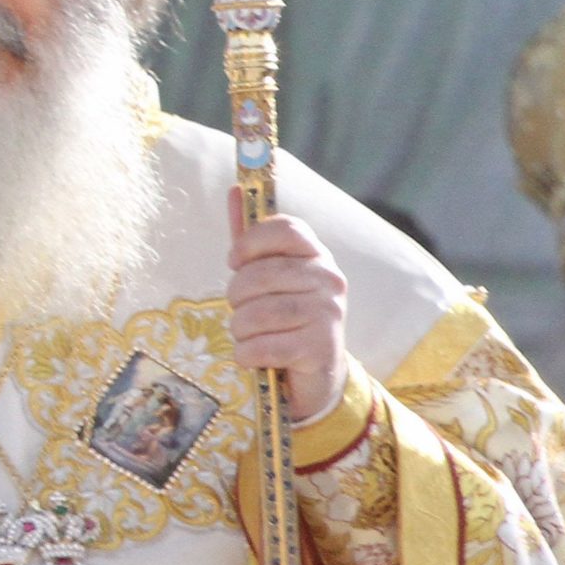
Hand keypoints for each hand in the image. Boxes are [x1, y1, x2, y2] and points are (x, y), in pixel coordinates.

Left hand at [226, 189, 349, 425]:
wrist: (314, 374)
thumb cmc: (282, 316)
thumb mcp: (264, 274)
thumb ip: (249, 237)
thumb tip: (235, 189)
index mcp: (316, 255)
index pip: (285, 228)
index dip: (250, 243)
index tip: (236, 261)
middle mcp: (329, 279)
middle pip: (258, 275)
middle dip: (237, 297)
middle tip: (244, 310)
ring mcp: (329, 314)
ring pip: (256, 314)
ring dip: (240, 329)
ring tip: (252, 334)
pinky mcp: (321, 349)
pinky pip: (261, 347)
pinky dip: (247, 355)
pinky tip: (258, 356)